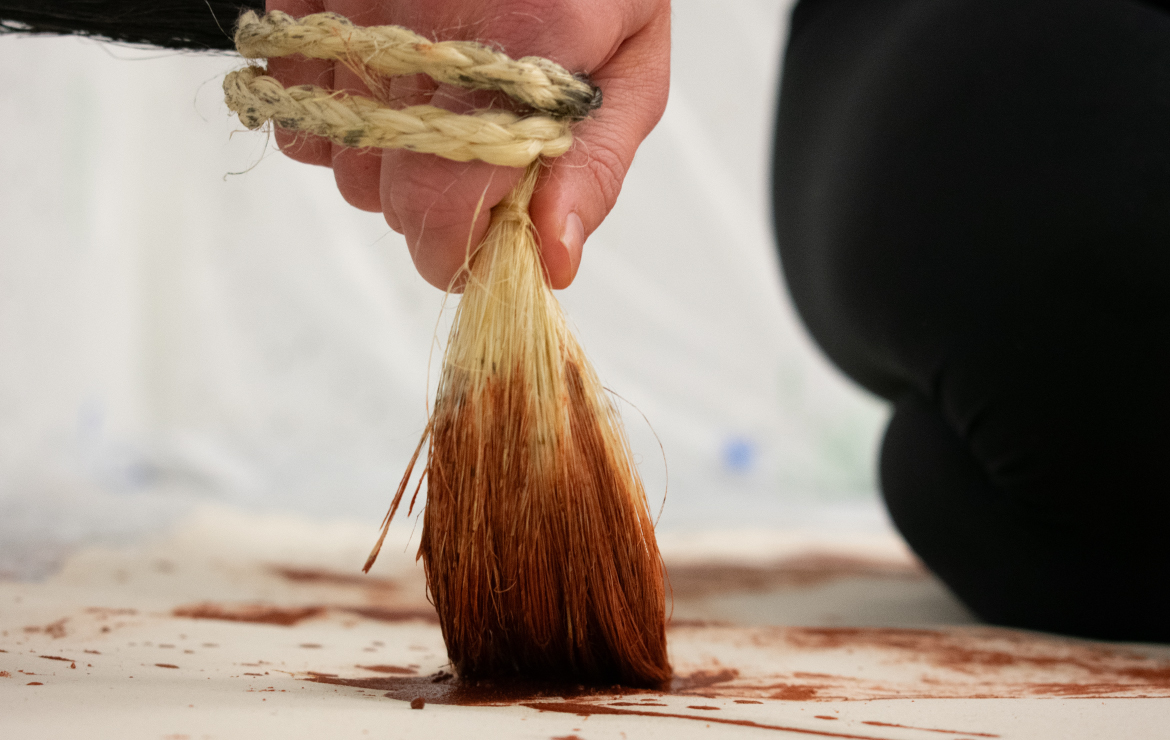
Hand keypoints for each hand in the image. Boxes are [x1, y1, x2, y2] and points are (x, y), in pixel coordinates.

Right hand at [265, 0, 670, 289]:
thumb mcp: (631, 67)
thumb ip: (592, 168)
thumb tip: (553, 259)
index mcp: (517, 55)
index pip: (441, 206)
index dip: (454, 252)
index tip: (476, 251)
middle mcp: (420, 31)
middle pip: (383, 194)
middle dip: (431, 206)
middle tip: (473, 162)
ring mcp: (356, 10)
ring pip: (338, 156)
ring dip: (384, 162)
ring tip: (435, 111)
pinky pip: (294, 100)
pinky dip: (335, 113)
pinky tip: (387, 87)